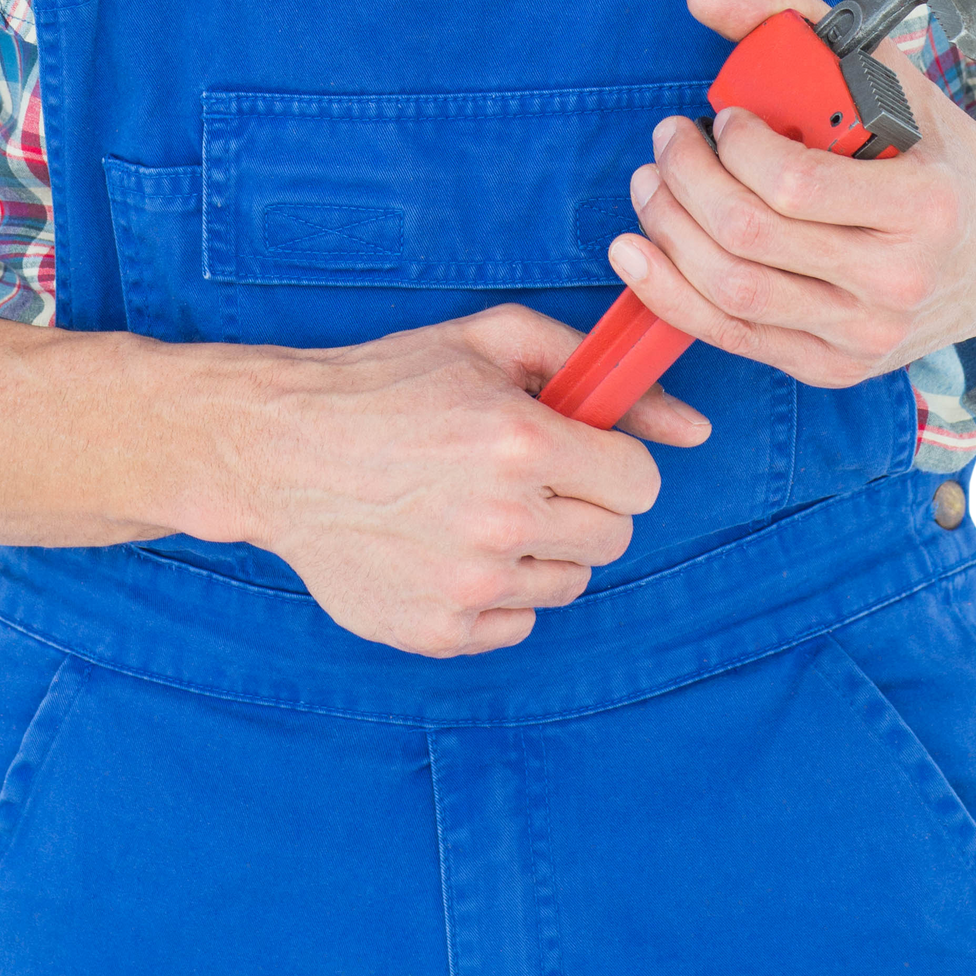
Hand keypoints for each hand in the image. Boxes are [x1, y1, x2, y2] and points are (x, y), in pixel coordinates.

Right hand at [239, 305, 708, 657]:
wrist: (281, 449)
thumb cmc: (389, 384)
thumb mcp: (494, 342)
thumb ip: (604, 372)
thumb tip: (695, 429)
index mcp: (521, 442)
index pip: (641, 485)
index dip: (614, 463)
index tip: (578, 453)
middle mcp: (501, 520)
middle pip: (613, 537)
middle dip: (581, 504)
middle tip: (522, 477)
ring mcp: (468, 586)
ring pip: (570, 584)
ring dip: (540, 549)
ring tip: (477, 509)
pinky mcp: (437, 633)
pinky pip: (517, 625)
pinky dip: (495, 594)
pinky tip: (446, 548)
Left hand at [606, 0, 975, 388]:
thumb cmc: (942, 154)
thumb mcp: (889, 73)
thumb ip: (794, 19)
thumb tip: (703, 1)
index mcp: (923, 207)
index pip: (794, 184)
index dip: (736, 147)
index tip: (725, 117)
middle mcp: (896, 282)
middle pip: (748, 237)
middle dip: (685, 180)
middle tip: (668, 140)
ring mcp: (864, 336)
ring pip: (730, 292)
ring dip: (667, 231)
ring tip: (652, 184)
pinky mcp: (833, 367)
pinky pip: (732, 336)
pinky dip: (672, 293)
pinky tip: (642, 252)